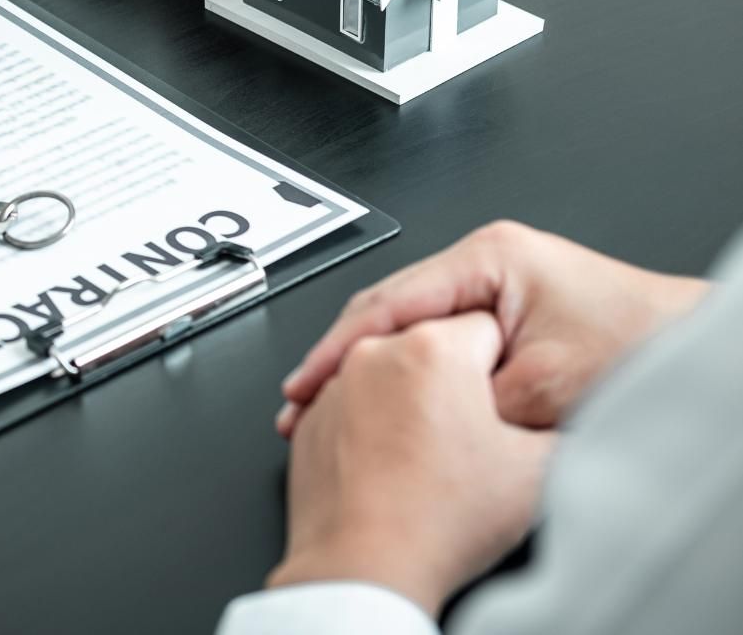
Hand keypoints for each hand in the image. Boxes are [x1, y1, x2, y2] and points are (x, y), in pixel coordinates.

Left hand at [268, 313, 552, 616]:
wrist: (364, 565)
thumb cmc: (440, 519)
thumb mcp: (538, 471)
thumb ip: (565, 428)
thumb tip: (581, 419)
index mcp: (435, 348)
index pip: (489, 329)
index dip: (505, 367)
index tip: (503, 401)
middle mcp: (375, 353)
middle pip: (433, 346)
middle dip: (457, 382)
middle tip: (470, 436)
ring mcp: (334, 384)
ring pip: (389, 375)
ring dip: (410, 400)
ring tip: (430, 456)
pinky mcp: (311, 417)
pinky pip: (352, 406)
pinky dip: (372, 424)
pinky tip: (395, 463)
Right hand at [279, 221, 708, 434]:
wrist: (691, 352)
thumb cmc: (638, 348)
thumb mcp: (543, 385)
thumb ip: (466, 397)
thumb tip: (408, 413)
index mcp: (487, 257)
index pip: (388, 303)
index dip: (339, 350)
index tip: (306, 385)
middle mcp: (483, 262)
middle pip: (386, 311)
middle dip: (340, 360)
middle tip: (301, 402)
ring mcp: (490, 285)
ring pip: (405, 328)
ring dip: (368, 369)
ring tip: (328, 406)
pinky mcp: (499, 313)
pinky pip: (433, 342)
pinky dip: (403, 373)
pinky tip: (382, 399)